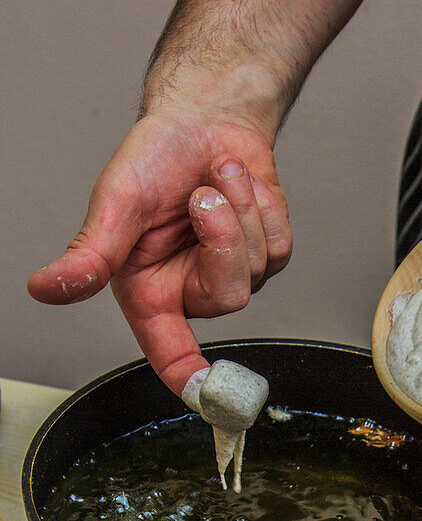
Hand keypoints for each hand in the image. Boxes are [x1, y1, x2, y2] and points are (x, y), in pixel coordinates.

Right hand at [27, 111, 291, 394]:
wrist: (201, 120)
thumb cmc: (152, 160)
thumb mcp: (115, 204)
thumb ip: (89, 253)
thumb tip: (45, 289)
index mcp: (149, 292)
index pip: (169, 353)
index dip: (190, 382)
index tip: (209, 400)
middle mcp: (190, 291)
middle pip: (229, 299)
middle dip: (221, 237)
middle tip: (201, 194)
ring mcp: (231, 274)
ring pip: (257, 267)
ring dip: (240, 208)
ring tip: (215, 177)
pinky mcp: (264, 253)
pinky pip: (277, 245)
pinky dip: (263, 205)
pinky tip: (240, 183)